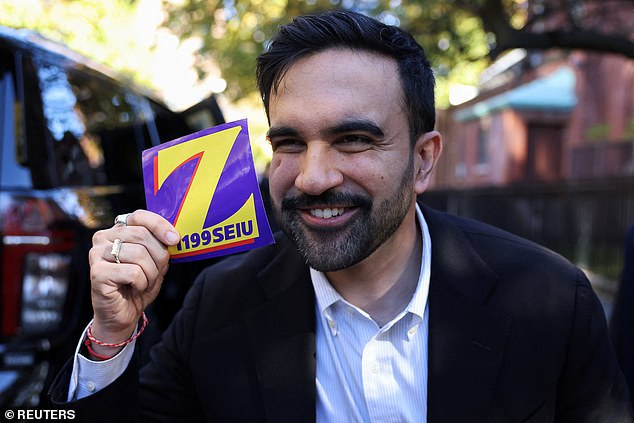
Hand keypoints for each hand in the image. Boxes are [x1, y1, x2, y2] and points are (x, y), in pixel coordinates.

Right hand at [87, 210, 179, 355]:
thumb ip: (160, 244)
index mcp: (118, 230)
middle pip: (142, 235)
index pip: (139, 216)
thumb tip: (173, 236)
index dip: (160, 225)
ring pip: (139, 254)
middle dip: (158, 257)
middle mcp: (103, 237)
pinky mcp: (97, 272)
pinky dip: (142, 283)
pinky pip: (133, 272)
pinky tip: (134, 288)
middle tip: (155, 273)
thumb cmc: (138, 285)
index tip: (174, 239)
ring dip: (150, 273)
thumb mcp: (155, 261)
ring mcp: (96, 254)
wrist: (123, 314)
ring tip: (143, 282)